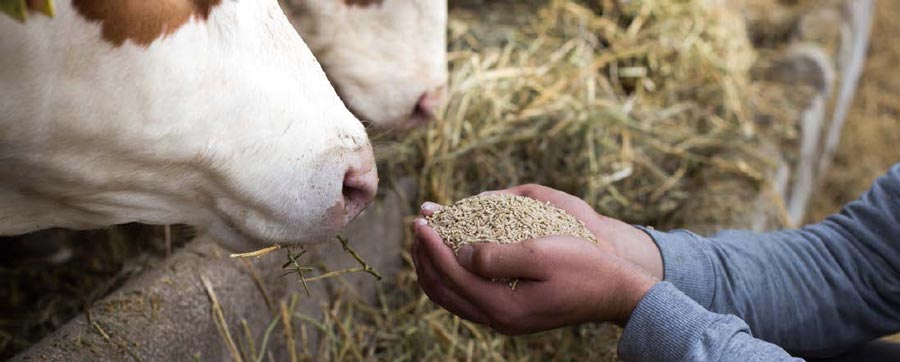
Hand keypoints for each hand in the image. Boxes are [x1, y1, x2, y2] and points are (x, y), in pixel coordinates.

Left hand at [412, 218, 657, 334]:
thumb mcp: (541, 253)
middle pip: (442, 290)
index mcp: (501, 306)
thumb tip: (460, 254)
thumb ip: (496, 256)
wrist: (614, 291)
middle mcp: (497, 319)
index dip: (431, 244)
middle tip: (418, 226)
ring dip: (433, 268)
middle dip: (424, 257)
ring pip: (450, 297)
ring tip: (426, 239)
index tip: (422, 219)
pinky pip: (466, 298)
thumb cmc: (583, 267)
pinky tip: (452, 255)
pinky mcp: (510, 313)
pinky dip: (450, 276)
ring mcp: (503, 320)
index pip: (450, 273)